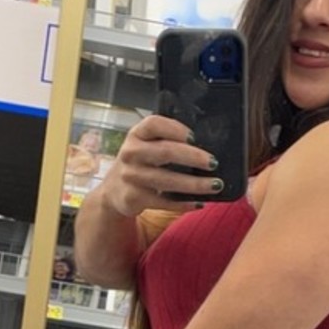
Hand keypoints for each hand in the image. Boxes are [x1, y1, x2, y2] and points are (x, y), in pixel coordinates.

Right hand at [101, 115, 223, 217]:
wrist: (113, 191)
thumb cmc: (140, 163)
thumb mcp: (145, 145)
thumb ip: (167, 141)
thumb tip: (206, 147)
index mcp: (136, 135)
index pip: (154, 124)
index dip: (175, 128)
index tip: (194, 137)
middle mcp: (131, 153)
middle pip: (165, 152)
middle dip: (193, 157)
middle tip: (213, 162)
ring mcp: (131, 177)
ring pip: (167, 180)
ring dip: (194, 184)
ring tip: (215, 185)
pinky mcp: (134, 198)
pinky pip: (164, 202)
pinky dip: (184, 204)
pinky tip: (199, 203)